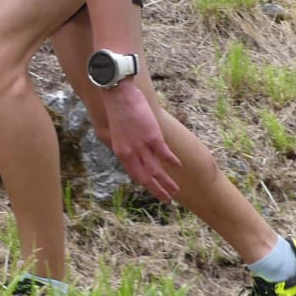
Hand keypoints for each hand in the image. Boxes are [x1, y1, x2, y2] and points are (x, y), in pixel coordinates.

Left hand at [103, 86, 180, 201]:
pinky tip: (178, 167)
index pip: (135, 174)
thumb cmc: (118, 110)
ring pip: (156, 170)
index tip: (155, 190)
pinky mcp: (152, 136)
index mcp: (121, 153)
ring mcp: (141, 146)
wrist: (117, 95)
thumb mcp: (118, 133)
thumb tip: (135, 152)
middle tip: (167, 200)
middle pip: (145, 178)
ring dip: (167, 182)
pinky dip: (171, 161)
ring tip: (176, 191)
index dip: (146, 184)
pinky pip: (164, 154)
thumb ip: (127, 145)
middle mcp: (131, 153)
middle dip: (157, 190)